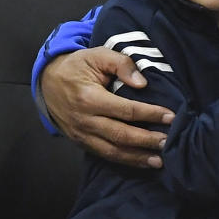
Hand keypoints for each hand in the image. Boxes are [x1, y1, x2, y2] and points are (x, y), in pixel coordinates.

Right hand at [39, 48, 173, 168]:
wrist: (47, 83)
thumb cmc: (77, 67)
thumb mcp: (96, 55)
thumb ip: (120, 64)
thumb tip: (142, 83)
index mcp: (89, 98)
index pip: (126, 110)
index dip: (150, 114)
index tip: (171, 116)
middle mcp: (85, 120)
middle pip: (121, 135)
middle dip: (147, 141)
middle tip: (168, 142)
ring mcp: (82, 135)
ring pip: (113, 151)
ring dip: (138, 158)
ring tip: (160, 161)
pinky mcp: (81, 143)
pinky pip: (105, 155)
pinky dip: (125, 161)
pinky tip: (142, 163)